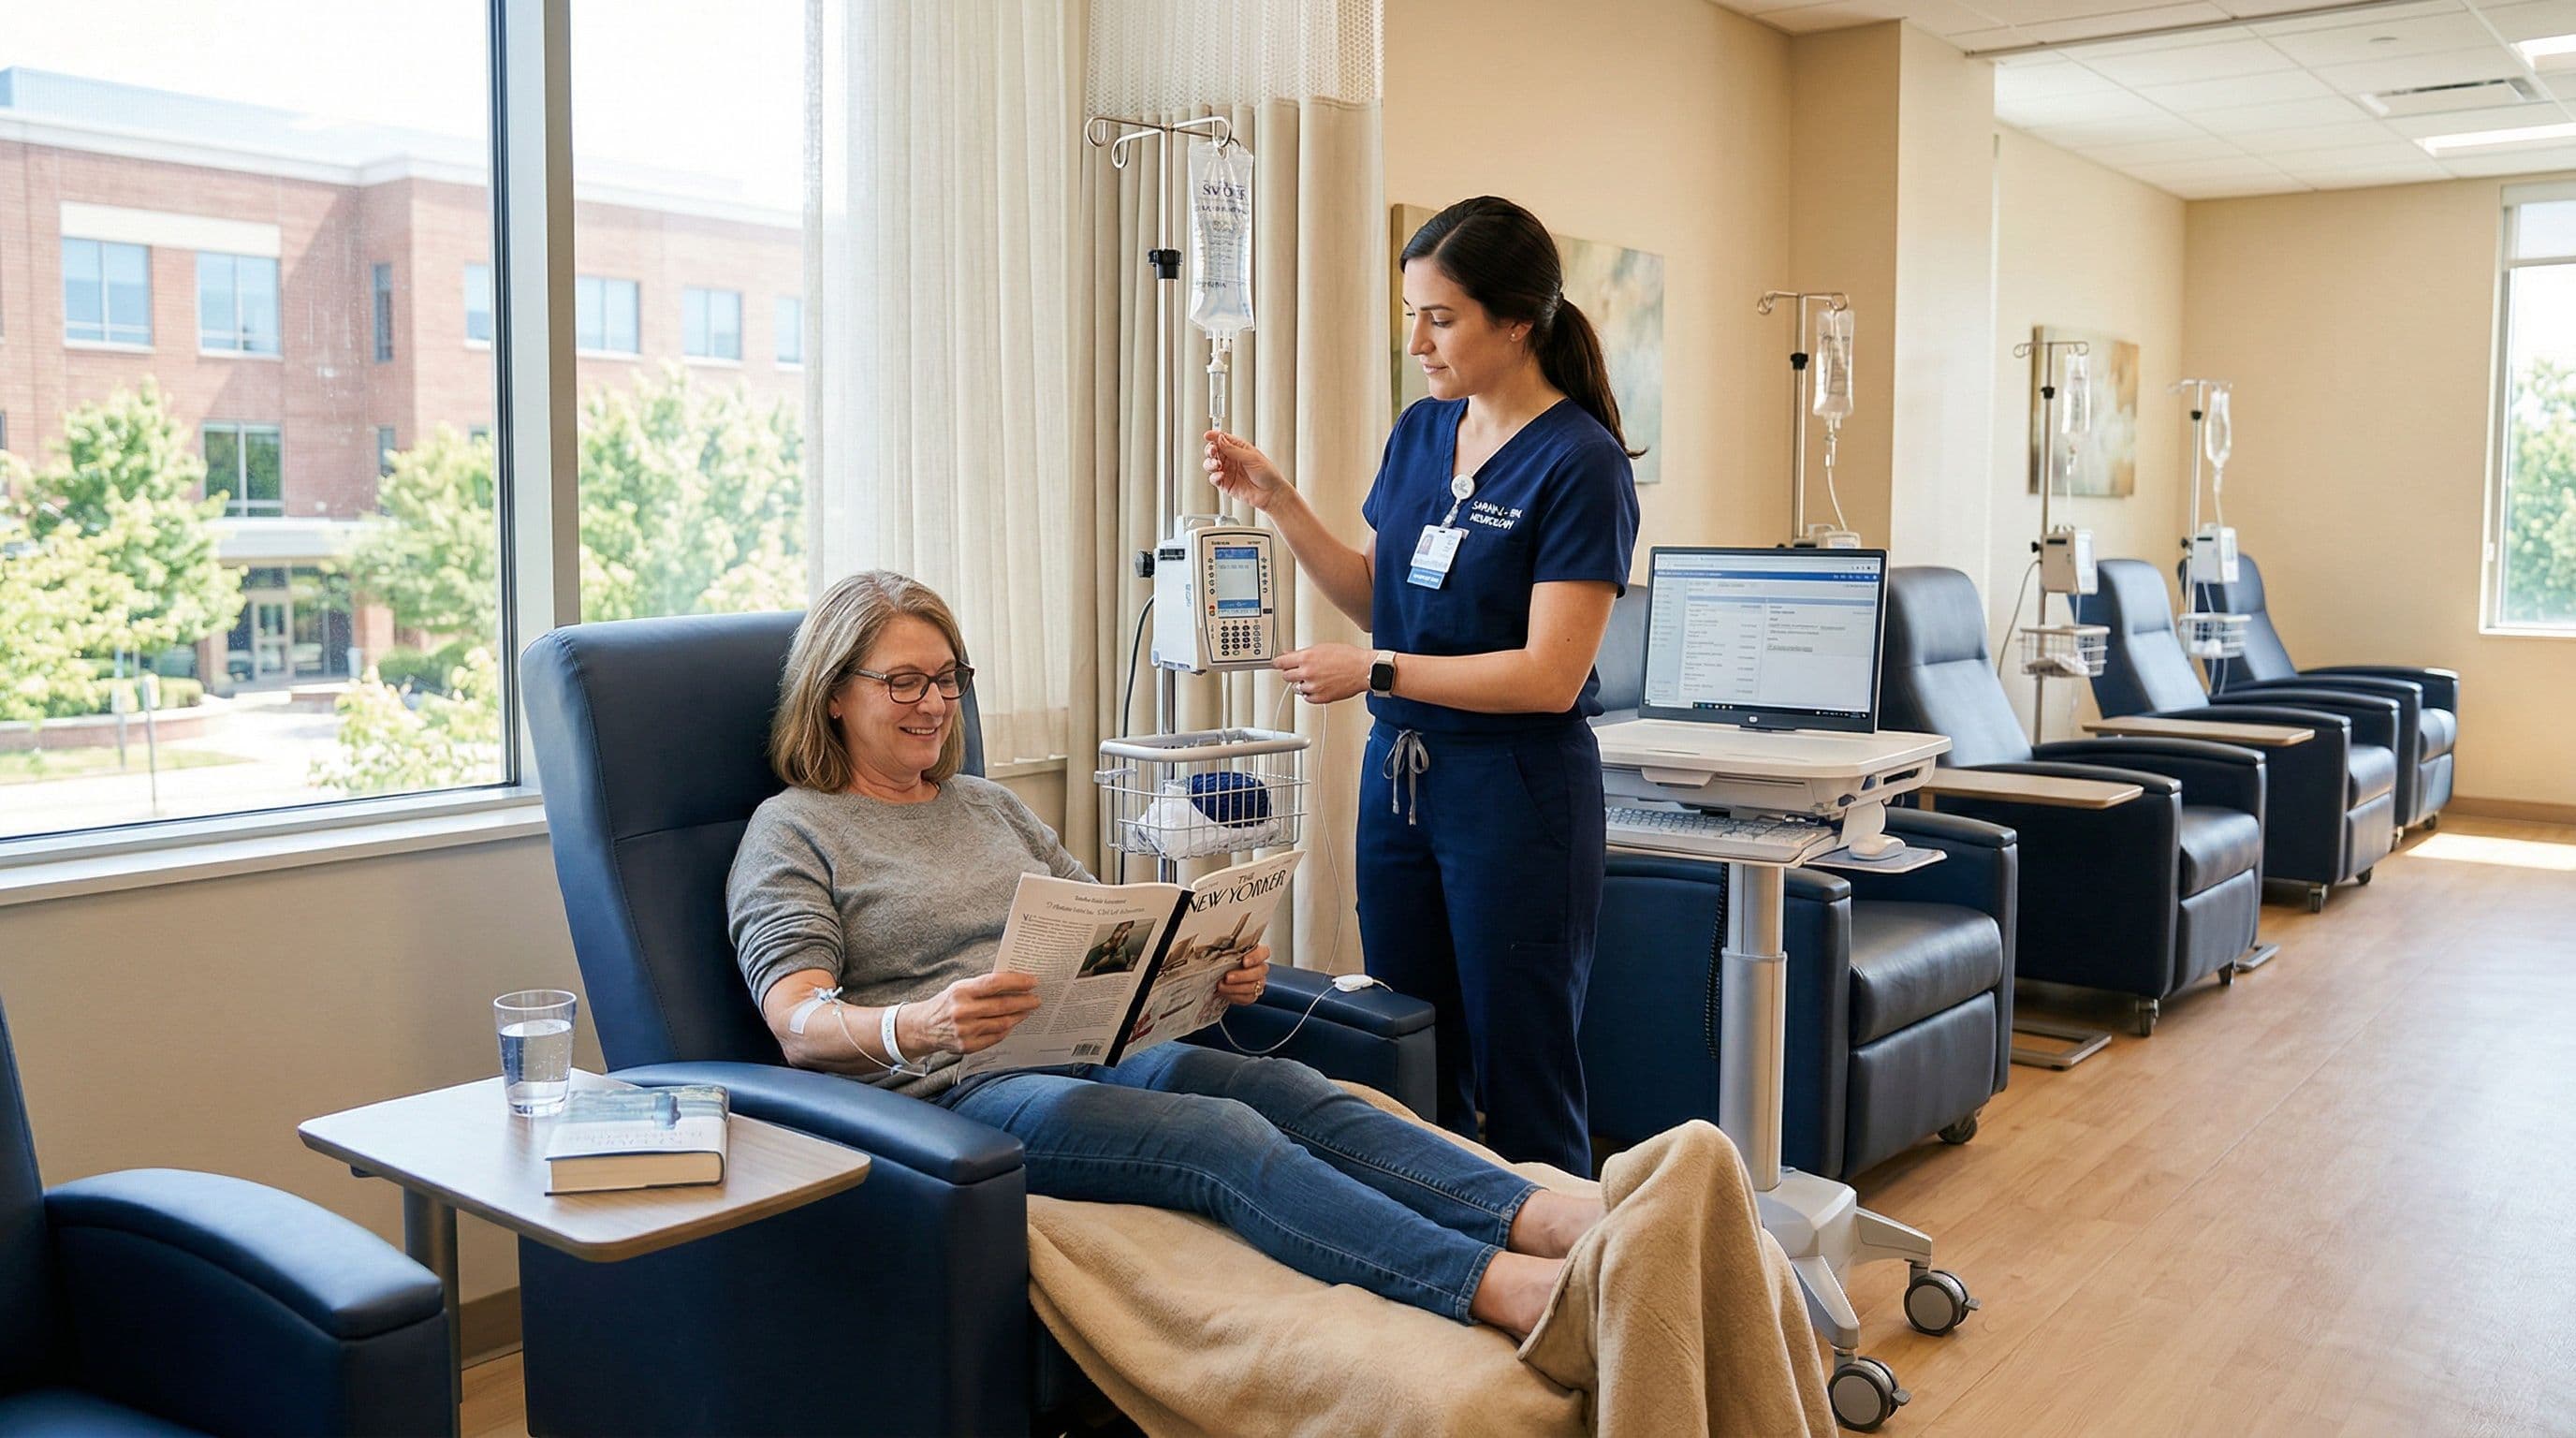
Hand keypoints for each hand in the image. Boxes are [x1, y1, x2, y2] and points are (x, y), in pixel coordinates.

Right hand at [903, 972, 1040, 1055]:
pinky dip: (1007, 1029)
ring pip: (1002, 1023)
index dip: (1017, 982)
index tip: (1033, 981)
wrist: (924, 1027)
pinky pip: (995, 1038)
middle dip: (1024, 1002)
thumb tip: (1016, 982)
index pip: (994, 983)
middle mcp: (962, 1012)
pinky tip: (1012, 1023)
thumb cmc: (947, 1003)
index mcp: (961, 991)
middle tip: (1037, 999)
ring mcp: (965, 1031)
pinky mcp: (967, 1046)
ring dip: (1019, 1016)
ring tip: (1027, 1010)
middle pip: (1002, 1006)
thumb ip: (984, 986)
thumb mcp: (961, 987)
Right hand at [1204, 430, 1290, 511]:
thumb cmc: (1268, 474)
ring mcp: (1227, 471)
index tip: (1207, 436)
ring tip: (1216, 465)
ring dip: (1210, 463)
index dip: (1214, 436)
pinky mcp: (1225, 484)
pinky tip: (1221, 475)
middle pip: (1214, 451)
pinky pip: (1214, 479)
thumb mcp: (1251, 457)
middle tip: (1212, 452)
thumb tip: (1220, 439)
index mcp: (1239, 448)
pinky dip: (1214, 476)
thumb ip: (1233, 449)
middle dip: (1210, 450)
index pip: (1223, 439)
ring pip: (1210, 464)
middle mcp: (1231, 459)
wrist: (1271, 493)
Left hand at [1218, 944, 1271, 1006]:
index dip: (1256, 957)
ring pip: (1255, 986)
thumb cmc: (1220, 960)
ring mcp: (1257, 982)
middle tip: (1227, 977)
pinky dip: (1235, 996)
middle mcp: (1259, 967)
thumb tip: (1212, 938)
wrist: (1215, 976)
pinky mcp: (1252, 994)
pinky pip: (1248, 998)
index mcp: (1254, 952)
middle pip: (1260, 971)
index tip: (1244, 961)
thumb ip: (1222, 946)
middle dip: (1242, 976)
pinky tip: (1225, 993)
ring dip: (1237, 988)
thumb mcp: (1221, 950)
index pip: (1264, 952)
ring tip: (1221, 986)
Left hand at [1275, 644, 1368, 703]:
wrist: (1363, 669)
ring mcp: (1314, 686)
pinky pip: (1308, 698)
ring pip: (1297, 688)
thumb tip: (1290, 655)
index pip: (1281, 662)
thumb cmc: (1348, 657)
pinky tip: (1319, 686)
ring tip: (1316, 678)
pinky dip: (1311, 693)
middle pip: (1286, 676)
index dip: (1279, 663)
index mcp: (1306, 657)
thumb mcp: (1322, 648)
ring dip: (1303, 683)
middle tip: (1298, 671)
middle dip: (1291, 673)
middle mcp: (1307, 672)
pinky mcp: (1321, 697)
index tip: (1278, 664)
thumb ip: (1303, 653)